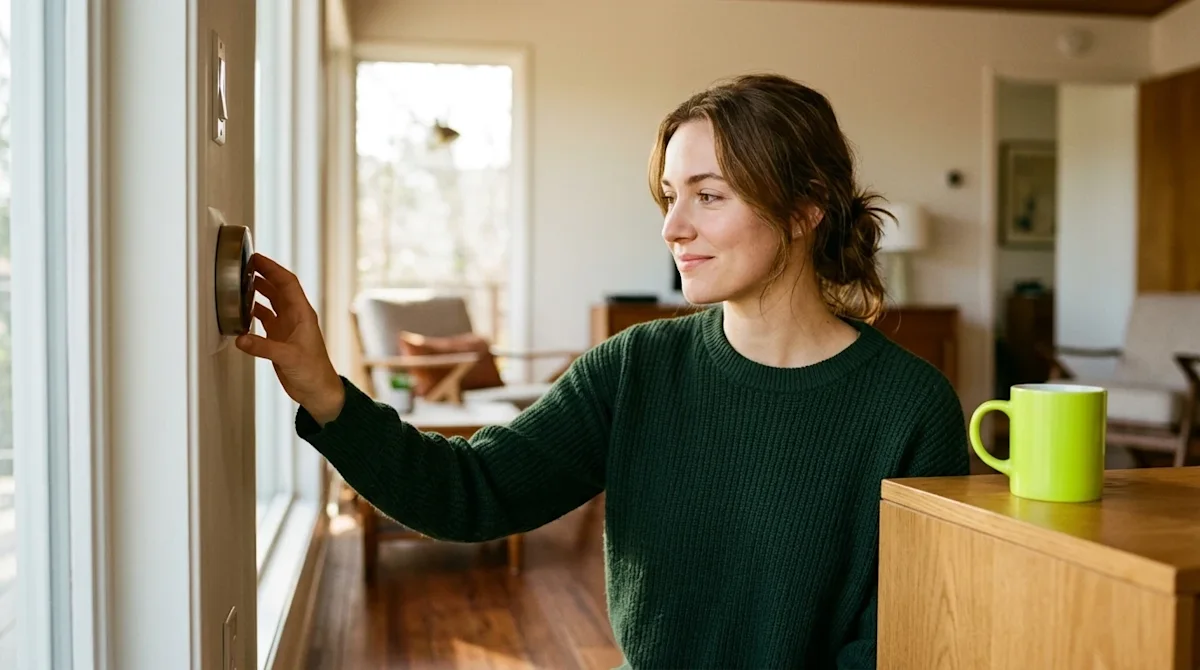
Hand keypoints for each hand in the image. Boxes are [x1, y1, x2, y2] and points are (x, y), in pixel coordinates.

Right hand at [235, 253, 345, 424]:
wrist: (318, 390)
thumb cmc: (314, 372)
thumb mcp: (289, 358)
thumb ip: (264, 348)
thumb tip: (242, 339)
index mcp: (303, 315)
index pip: (288, 284)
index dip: (273, 269)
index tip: (257, 258)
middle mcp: (295, 318)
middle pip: (279, 288)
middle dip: (264, 274)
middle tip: (246, 264)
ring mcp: (288, 328)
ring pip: (272, 302)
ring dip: (259, 291)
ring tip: (242, 281)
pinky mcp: (280, 339)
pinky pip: (265, 319)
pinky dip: (254, 312)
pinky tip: (243, 310)